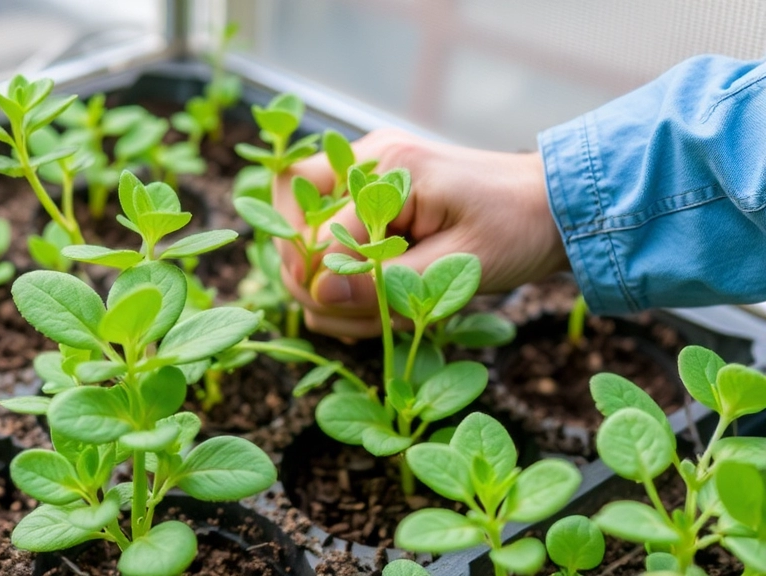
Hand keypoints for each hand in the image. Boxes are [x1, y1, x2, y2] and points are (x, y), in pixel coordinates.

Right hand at [275, 128, 568, 338]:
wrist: (549, 205)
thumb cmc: (515, 231)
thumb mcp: (460, 266)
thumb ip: (387, 282)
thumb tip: (319, 294)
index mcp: (391, 168)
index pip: (320, 234)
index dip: (325, 285)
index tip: (353, 316)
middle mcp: (367, 158)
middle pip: (290, 214)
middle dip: (312, 276)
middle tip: (354, 312)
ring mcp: (364, 169)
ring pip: (298, 222)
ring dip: (323, 275)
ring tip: (371, 306)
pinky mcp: (367, 188)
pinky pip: (323, 226)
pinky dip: (337, 266)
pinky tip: (374, 290)